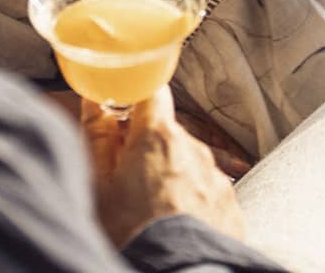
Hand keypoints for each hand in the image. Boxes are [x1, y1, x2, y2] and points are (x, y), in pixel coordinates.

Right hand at [82, 87, 245, 249]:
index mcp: (158, 135)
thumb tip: (93, 102)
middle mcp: (193, 148)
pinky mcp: (230, 206)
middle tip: (128, 179)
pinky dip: (191, 202)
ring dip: (171, 176)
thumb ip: (96, 135)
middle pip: (166, 133)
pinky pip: (206, 192)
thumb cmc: (135, 234)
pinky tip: (175, 224)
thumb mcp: (99, 185)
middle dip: (148, 148)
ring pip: (187, 163)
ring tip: (152, 211)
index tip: (122, 113)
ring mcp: (215, 178)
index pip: (151, 90)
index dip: (135, 97)